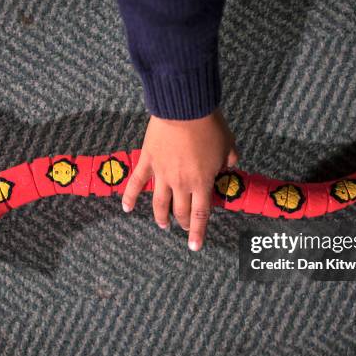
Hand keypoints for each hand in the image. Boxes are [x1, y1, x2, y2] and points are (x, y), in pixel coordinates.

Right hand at [122, 108, 237, 250]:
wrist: (185, 109)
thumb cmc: (209, 126)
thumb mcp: (228, 145)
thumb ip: (229, 161)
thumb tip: (227, 167)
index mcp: (202, 182)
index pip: (201, 214)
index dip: (198, 232)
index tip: (195, 246)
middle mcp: (181, 184)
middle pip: (181, 211)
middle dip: (184, 223)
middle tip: (184, 228)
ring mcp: (162, 175)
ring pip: (160, 203)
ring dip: (161, 217)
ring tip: (163, 225)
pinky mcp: (148, 162)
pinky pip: (136, 183)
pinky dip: (130, 197)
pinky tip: (126, 208)